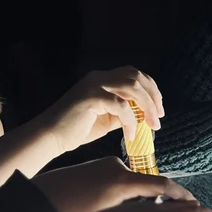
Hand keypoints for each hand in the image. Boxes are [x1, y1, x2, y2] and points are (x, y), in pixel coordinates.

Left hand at [33, 157, 193, 211]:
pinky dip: (130, 190)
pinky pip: (120, 177)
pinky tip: (127, 205)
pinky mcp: (94, 166)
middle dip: (166, 197)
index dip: (182, 197)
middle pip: (150, 182)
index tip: (195, 205)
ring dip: (146, 195)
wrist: (31, 200)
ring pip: (135, 181)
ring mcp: (103, 165)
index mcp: (120, 183)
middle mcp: (115, 168)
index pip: (162, 187)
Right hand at [37, 66, 164, 153]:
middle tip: (159, 117)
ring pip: (132, 87)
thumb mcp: (108, 120)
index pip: (134, 75)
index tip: (159, 109)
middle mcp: (99, 77)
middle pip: (136, 76)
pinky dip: (130, 121)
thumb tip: (144, 115)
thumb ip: (124, 113)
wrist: (52, 136)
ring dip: (147, 107)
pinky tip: (130, 135)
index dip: (151, 89)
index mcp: (102, 79)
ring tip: (151, 125)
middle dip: (153, 96)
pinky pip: (121, 105)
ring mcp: (95, 85)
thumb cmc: (77, 129)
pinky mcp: (91, 97)